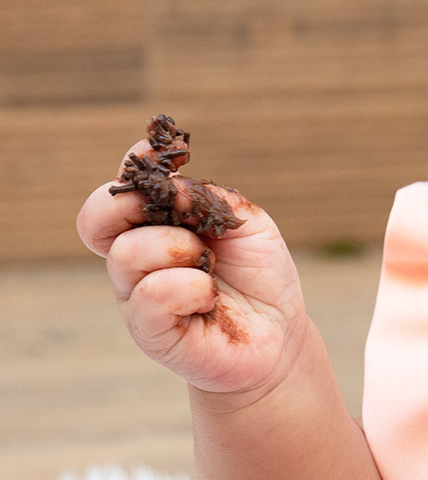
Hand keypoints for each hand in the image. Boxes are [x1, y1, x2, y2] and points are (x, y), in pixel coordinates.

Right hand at [77, 138, 307, 401]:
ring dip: (179, 248)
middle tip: (180, 214)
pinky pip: (152, 294)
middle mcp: (136, 258)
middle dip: (130, 202)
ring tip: (209, 264)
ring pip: (128, 252)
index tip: (155, 147)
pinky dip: (190, 286)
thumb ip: (211, 198)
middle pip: (97, 217)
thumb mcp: (247, 223)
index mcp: (155, 226)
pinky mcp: (149, 331)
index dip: (132, 165)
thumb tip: (174, 187)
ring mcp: (137, 295)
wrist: (278, 331)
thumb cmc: (259, 275)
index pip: (121, 190)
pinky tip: (210, 296)